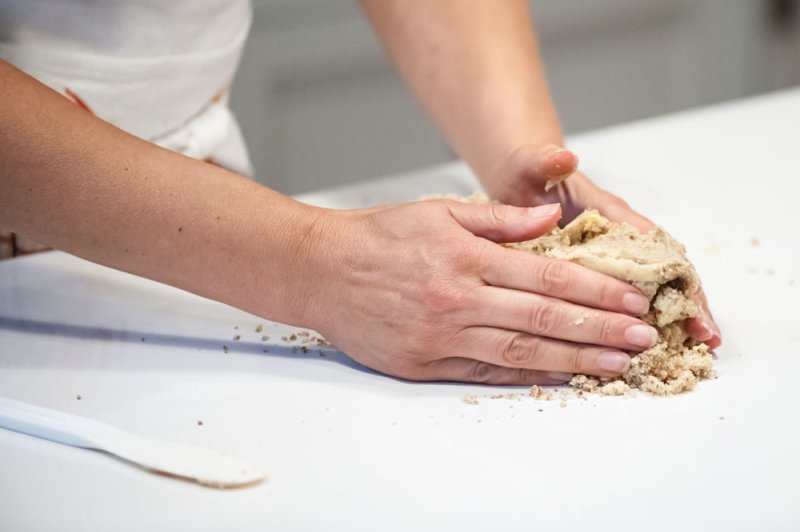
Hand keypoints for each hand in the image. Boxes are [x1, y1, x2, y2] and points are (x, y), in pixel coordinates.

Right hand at [297, 200, 660, 384]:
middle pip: (544, 318)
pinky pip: (485, 372)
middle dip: (601, 329)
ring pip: (521, 351)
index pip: (548, 277)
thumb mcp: (438, 212)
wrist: (319, 270)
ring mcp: (440, 336)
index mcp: (466, 257)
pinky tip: (559, 375)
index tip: (632, 300)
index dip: (596, 290)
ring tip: (616, 364)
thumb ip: (498, 219)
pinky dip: (526, 375)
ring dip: (575, 358)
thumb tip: (550, 219)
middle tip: (642, 338)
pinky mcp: (423, 363)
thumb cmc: (378, 237)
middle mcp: (457, 299)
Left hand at [484, 143, 721, 348]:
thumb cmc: (528, 172)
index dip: (678, 275)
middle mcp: (618, 237)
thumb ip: (545, 161)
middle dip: (687, 302)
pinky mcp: (593, 271)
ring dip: (670, 314)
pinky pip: (620, 297)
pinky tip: (640, 347)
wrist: (518, 179)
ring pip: (648, 287)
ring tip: (692, 348)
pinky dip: (633, 319)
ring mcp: (608, 255)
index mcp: (611, 215)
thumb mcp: (531, 166)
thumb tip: (563, 157)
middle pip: (664, 270)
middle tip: (705, 338)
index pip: (655, 246)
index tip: (695, 305)